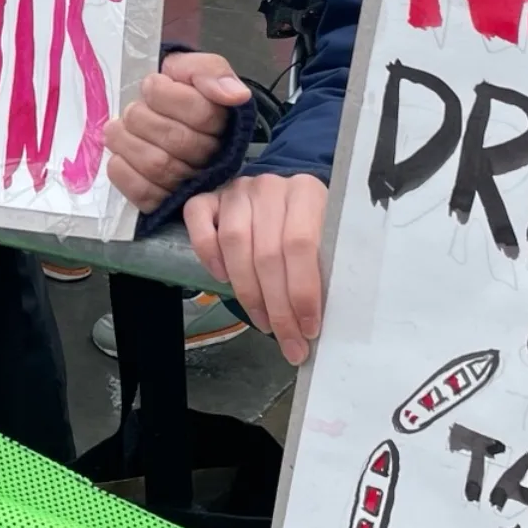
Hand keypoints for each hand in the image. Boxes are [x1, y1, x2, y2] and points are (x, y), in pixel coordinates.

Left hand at [104, 51, 252, 211]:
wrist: (157, 112)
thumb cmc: (178, 91)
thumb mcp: (194, 69)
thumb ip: (212, 72)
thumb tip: (236, 94)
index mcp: (222, 121)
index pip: (200, 112)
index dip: (165, 95)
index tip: (151, 85)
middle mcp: (212, 156)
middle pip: (175, 139)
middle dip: (142, 118)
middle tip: (132, 109)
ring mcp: (189, 182)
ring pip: (158, 166)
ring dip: (127, 142)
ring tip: (117, 128)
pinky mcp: (164, 202)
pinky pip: (145, 193)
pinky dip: (123, 172)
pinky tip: (118, 155)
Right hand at [186, 172, 327, 364]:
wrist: (285, 201)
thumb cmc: (311, 230)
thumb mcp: (329, 243)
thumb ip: (326, 270)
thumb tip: (318, 323)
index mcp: (307, 191)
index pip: (301, 244)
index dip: (302, 292)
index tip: (308, 329)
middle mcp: (270, 186)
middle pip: (268, 252)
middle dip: (278, 307)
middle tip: (288, 341)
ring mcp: (237, 190)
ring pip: (234, 242)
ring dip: (248, 292)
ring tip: (263, 321)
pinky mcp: (210, 197)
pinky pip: (199, 220)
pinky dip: (208, 253)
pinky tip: (223, 279)